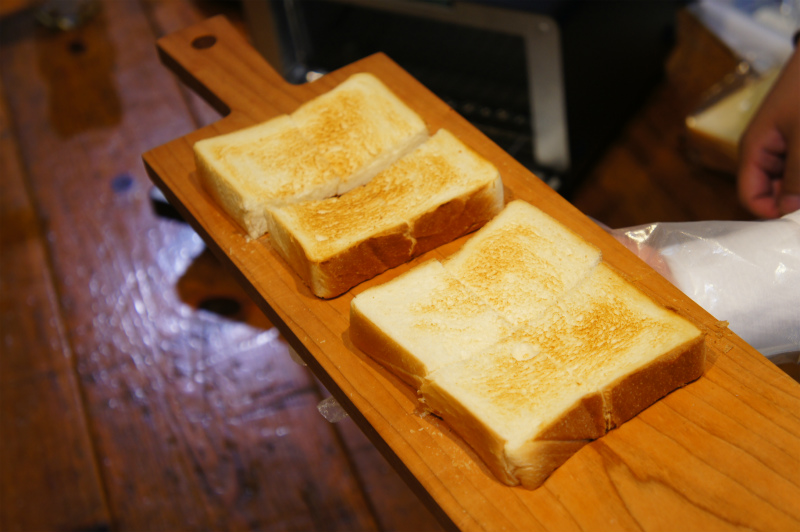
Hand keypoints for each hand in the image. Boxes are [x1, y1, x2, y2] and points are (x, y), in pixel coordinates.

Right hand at [737, 47, 799, 217]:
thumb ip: (797, 176)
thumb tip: (790, 211)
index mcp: (754, 151)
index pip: (751, 199)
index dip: (774, 212)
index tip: (799, 216)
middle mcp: (765, 154)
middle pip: (773, 194)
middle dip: (795, 199)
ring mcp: (785, 148)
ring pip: (792, 183)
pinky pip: (799, 169)